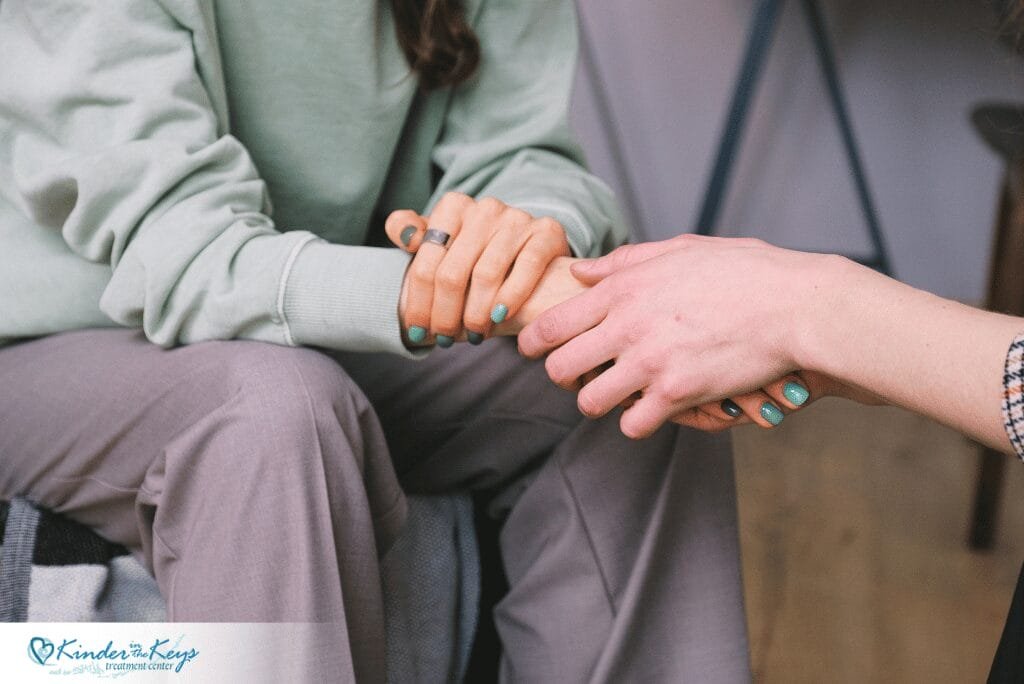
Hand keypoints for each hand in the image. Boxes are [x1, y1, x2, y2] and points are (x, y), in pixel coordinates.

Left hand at [386, 192, 569, 345]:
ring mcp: (517, 218)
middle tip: (445, 340)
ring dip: (476, 314)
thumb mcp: (442, 242)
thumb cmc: (476, 253)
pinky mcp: (546, 232)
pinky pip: (526, 267)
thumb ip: (414, 234)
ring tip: (473, 335)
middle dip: (445, 315)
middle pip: (452, 273)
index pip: (426, 263)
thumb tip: (402, 232)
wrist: (530, 250)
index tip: (417, 331)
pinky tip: (499, 318)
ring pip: (486, 275)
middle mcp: (485, 208)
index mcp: (453, 206)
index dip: (418, 303)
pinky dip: (510, 297)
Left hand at [518, 235, 834, 437]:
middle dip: (563, 376)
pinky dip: (637, 421)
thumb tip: (581, 270)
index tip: (532, 349)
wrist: (794, 305)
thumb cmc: (744, 272)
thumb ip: (625, 262)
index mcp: (623, 288)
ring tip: (616, 394)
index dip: (532, 342)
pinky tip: (651, 409)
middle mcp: (627, 325)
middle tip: (579, 376)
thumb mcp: (680, 250)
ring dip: (599, 401)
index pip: (551, 324)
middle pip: (559, 368)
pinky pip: (632, 424)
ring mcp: (649, 362)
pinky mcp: (676, 394)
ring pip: (589, 402)